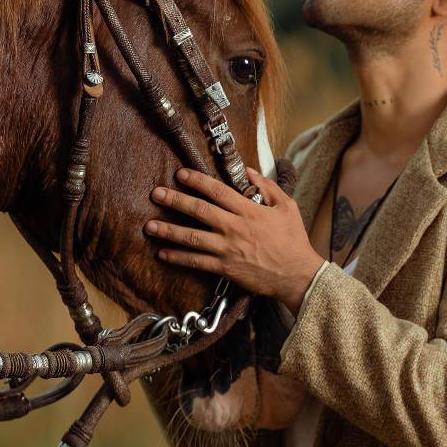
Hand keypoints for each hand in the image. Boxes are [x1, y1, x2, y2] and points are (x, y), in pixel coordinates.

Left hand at [144, 166, 324, 315]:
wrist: (297, 275)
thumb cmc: (293, 240)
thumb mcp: (287, 207)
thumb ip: (268, 187)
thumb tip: (249, 171)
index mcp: (249, 211)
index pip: (217, 191)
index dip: (196, 180)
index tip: (180, 174)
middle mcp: (234, 227)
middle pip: (198, 210)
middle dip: (175, 201)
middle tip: (156, 194)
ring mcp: (227, 249)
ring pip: (192, 237)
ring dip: (168, 231)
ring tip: (149, 226)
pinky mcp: (224, 267)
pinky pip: (196, 262)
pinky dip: (178, 258)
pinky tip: (163, 253)